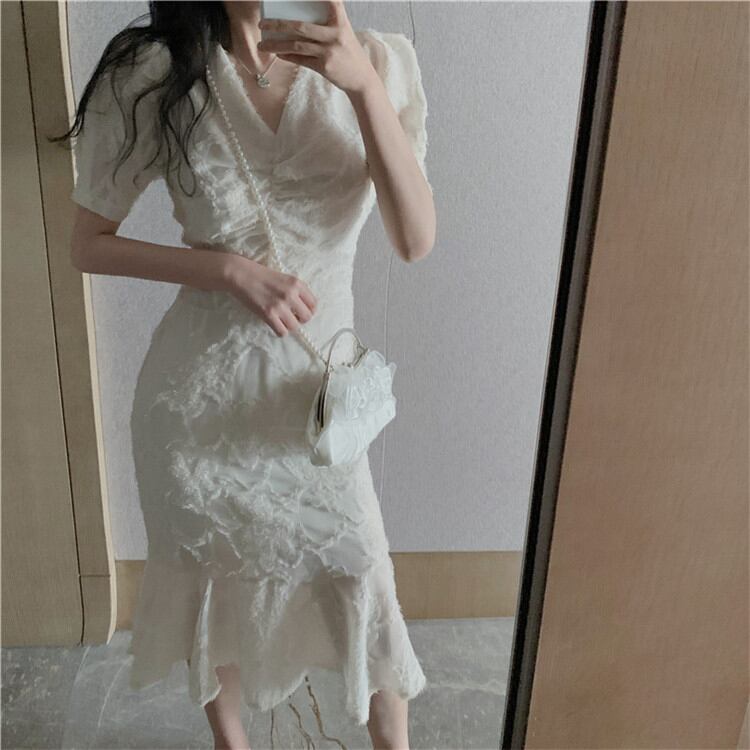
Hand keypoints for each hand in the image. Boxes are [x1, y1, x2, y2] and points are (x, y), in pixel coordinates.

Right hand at [223, 254, 316, 336]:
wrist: (240, 274)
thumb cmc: (261, 275)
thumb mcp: (284, 278)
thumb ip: (296, 290)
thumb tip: (304, 308)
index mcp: (297, 284)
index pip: (314, 304)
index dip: (308, 310)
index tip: (300, 311)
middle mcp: (291, 294)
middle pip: (307, 317)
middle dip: (300, 320)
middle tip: (291, 317)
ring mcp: (280, 305)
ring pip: (295, 327)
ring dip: (289, 326)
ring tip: (281, 321)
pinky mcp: (268, 314)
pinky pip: (282, 332)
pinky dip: (279, 331)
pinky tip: (274, 324)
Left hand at [257, 0, 377, 94]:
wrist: (362, 79)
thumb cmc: (349, 53)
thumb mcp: (344, 33)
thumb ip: (328, 23)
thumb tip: (299, 19)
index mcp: (341, 22)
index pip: (332, 1)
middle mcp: (335, 35)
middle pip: (301, 26)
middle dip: (278, 25)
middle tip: (262, 24)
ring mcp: (329, 51)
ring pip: (297, 46)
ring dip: (276, 46)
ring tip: (263, 46)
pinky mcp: (325, 67)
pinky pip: (301, 60)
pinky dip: (288, 57)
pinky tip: (278, 54)